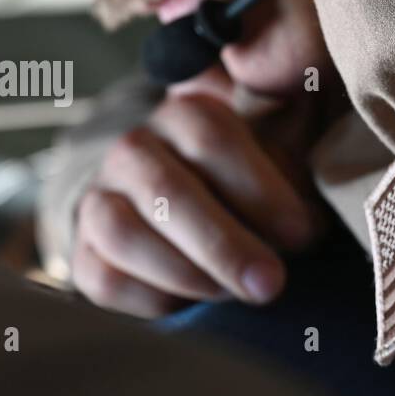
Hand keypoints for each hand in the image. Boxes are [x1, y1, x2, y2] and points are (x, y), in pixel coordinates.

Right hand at [71, 71, 332, 317]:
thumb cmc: (258, 187)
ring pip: (123, 233)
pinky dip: (153, 300)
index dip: (259, 189)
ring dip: (187, 273)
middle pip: (165, 189)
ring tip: (236, 297)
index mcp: (188, 114)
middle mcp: (135, 149)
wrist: (191, 218)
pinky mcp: (84, 254)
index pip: (212, 136)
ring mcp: (100, 200)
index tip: (302, 233)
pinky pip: (104, 280)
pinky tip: (195, 309)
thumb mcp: (289, 152)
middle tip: (270, 283)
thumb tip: (310, 87)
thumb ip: (305, 126)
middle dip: (223, 244)